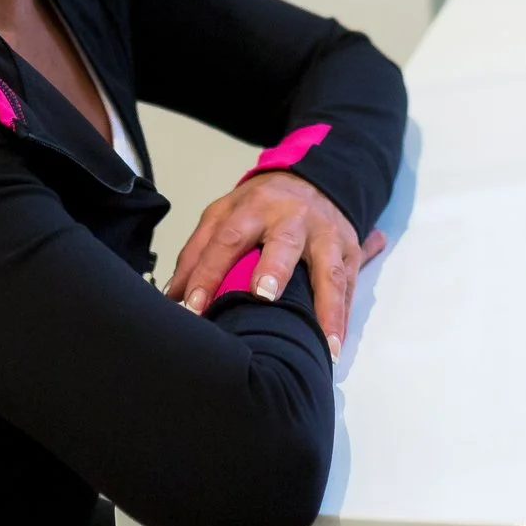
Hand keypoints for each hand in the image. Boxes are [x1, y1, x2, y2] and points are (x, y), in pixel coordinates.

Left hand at [164, 172, 387, 357]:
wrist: (316, 179)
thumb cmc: (263, 206)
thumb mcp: (224, 213)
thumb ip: (198, 250)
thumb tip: (175, 294)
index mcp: (255, 207)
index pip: (228, 239)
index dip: (208, 272)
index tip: (194, 307)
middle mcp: (293, 218)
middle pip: (284, 243)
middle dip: (275, 269)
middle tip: (263, 296)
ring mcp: (326, 235)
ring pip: (328, 271)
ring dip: (326, 307)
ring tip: (324, 343)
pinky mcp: (350, 251)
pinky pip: (348, 286)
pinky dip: (342, 317)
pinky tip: (336, 345)